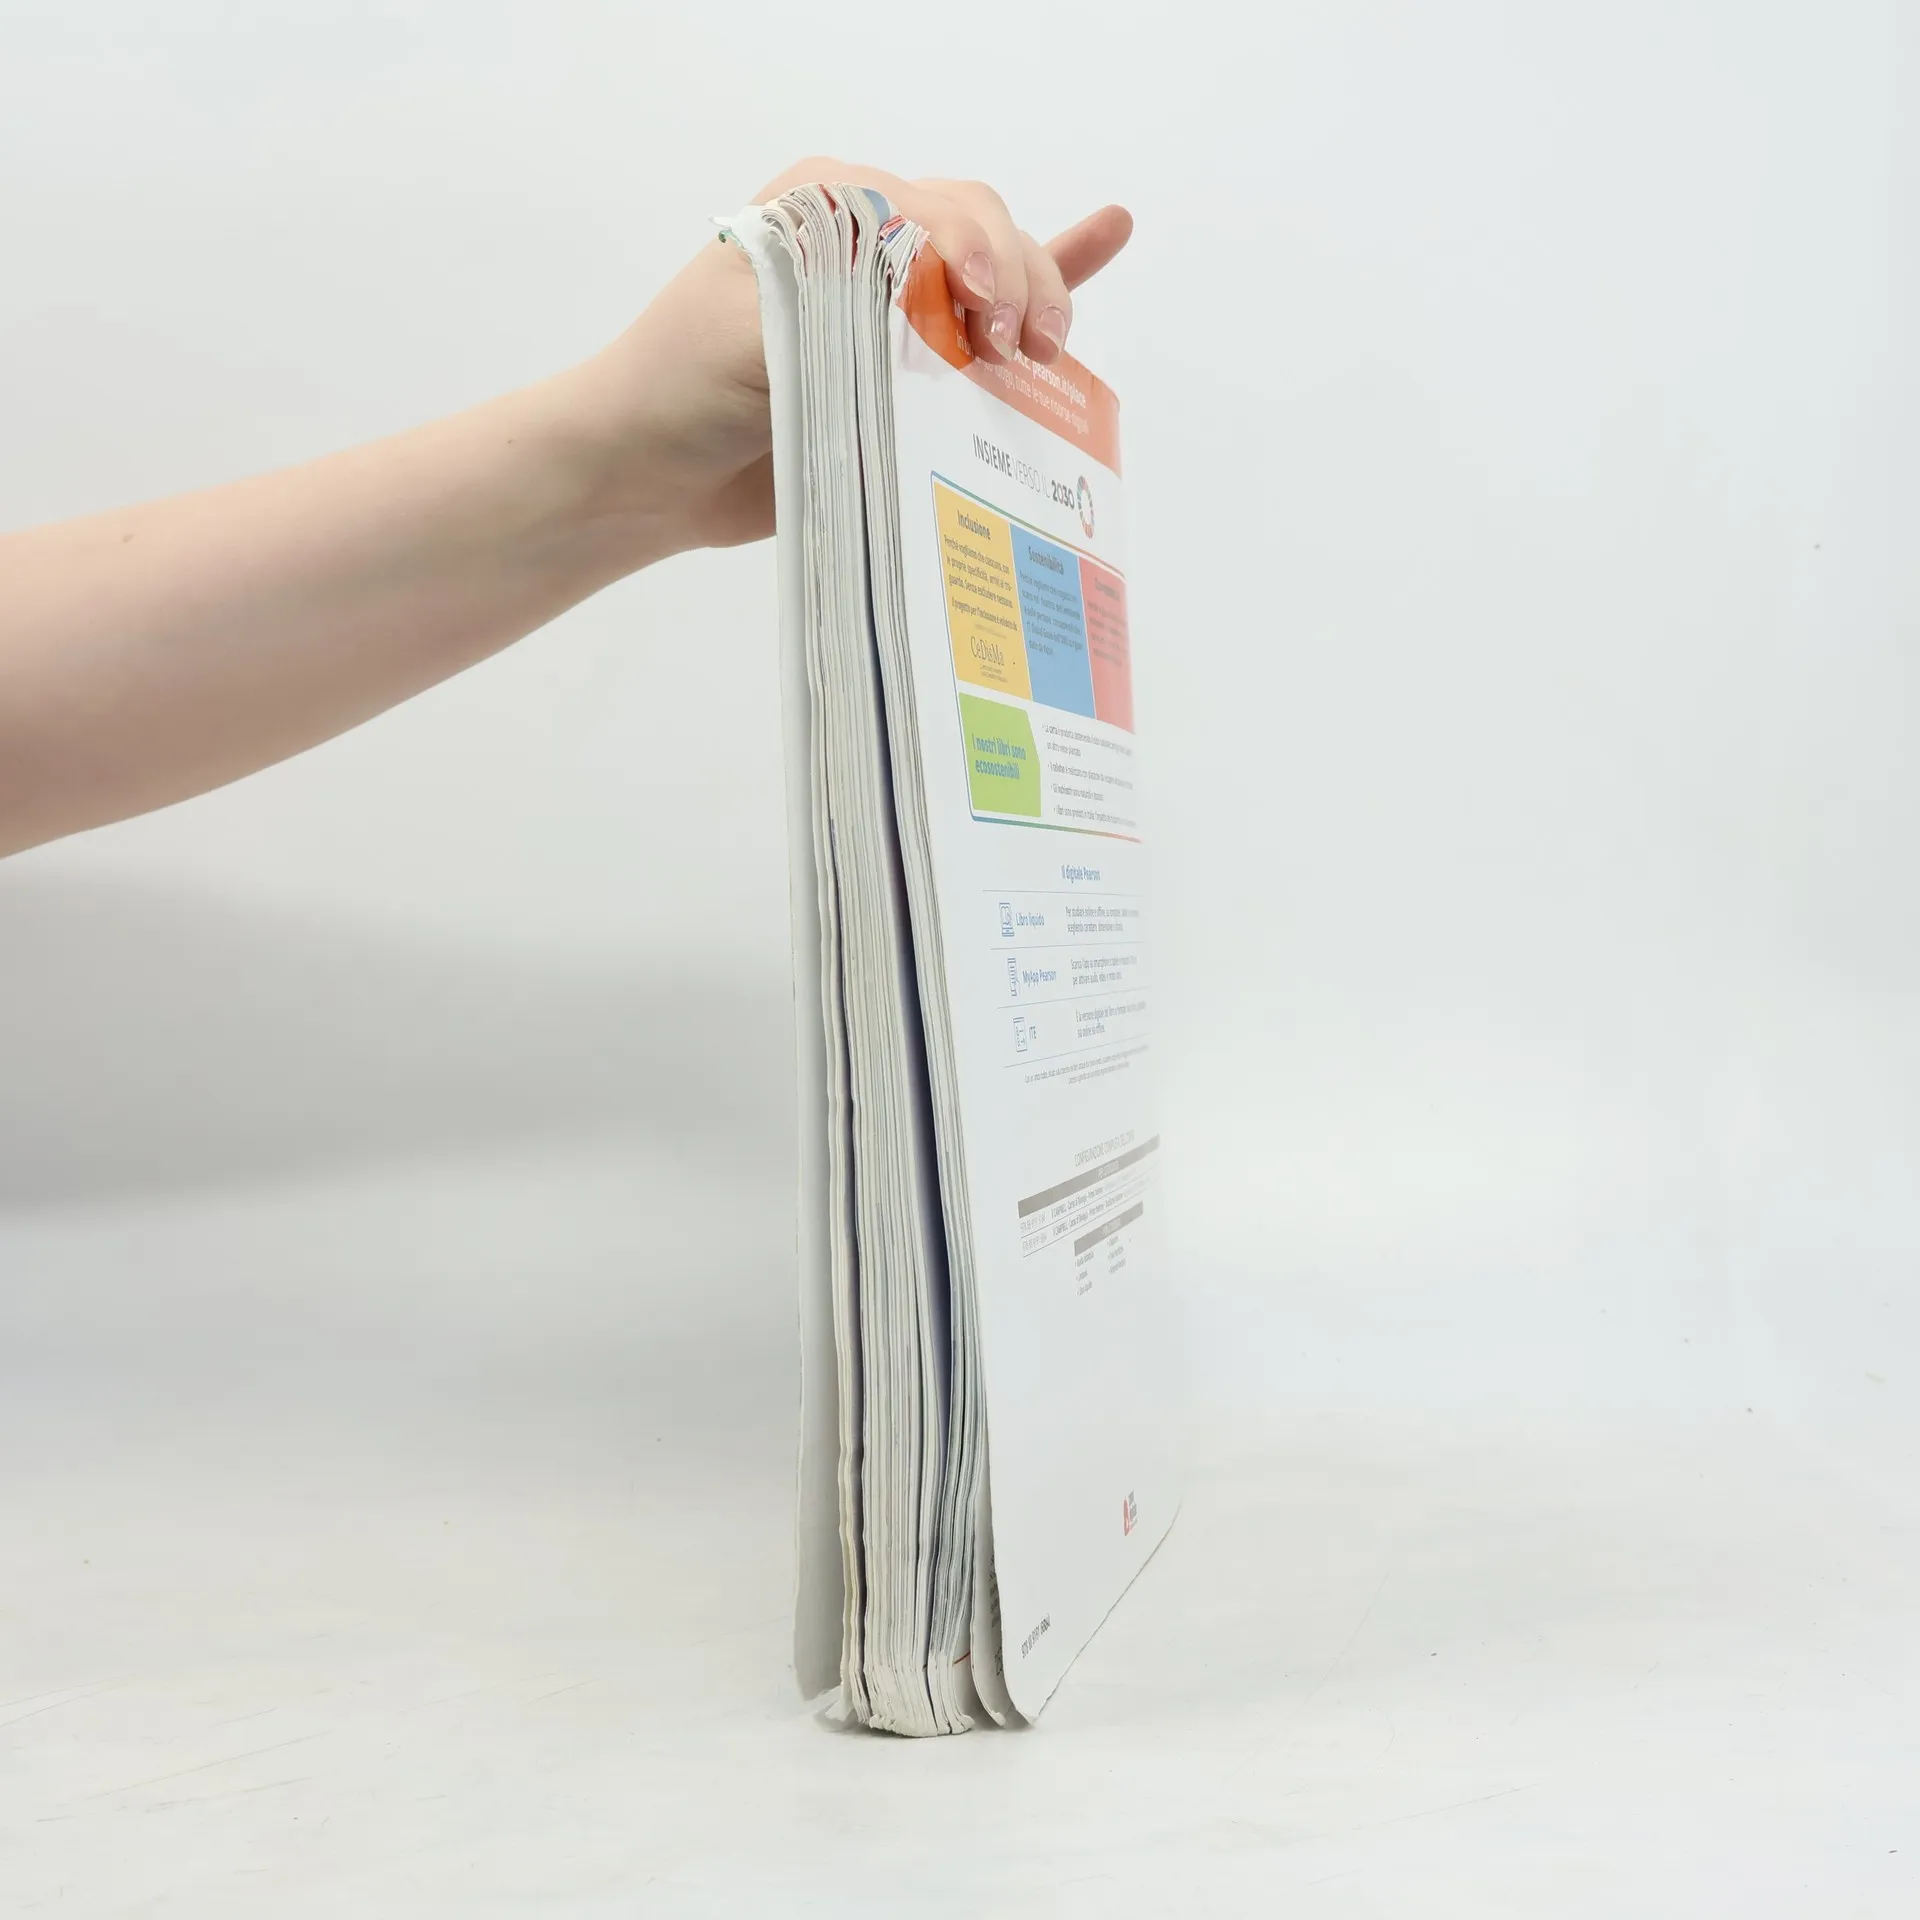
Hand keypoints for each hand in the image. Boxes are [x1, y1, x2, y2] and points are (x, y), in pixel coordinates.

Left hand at [572, 160, 1133, 553]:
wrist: (643, 470)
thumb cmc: (682, 391)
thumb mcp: (755, 335)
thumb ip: (845, 314)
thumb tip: (940, 320)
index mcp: (828, 207)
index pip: (939, 209)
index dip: (980, 258)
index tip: (984, 322)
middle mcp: (868, 242)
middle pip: (982, 235)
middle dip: (1017, 285)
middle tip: (1013, 353)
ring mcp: (891, 302)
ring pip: (997, 275)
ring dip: (1038, 299)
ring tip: (1043, 347)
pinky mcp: (903, 363)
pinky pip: (986, 306)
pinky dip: (1051, 271)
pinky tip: (1108, 232)